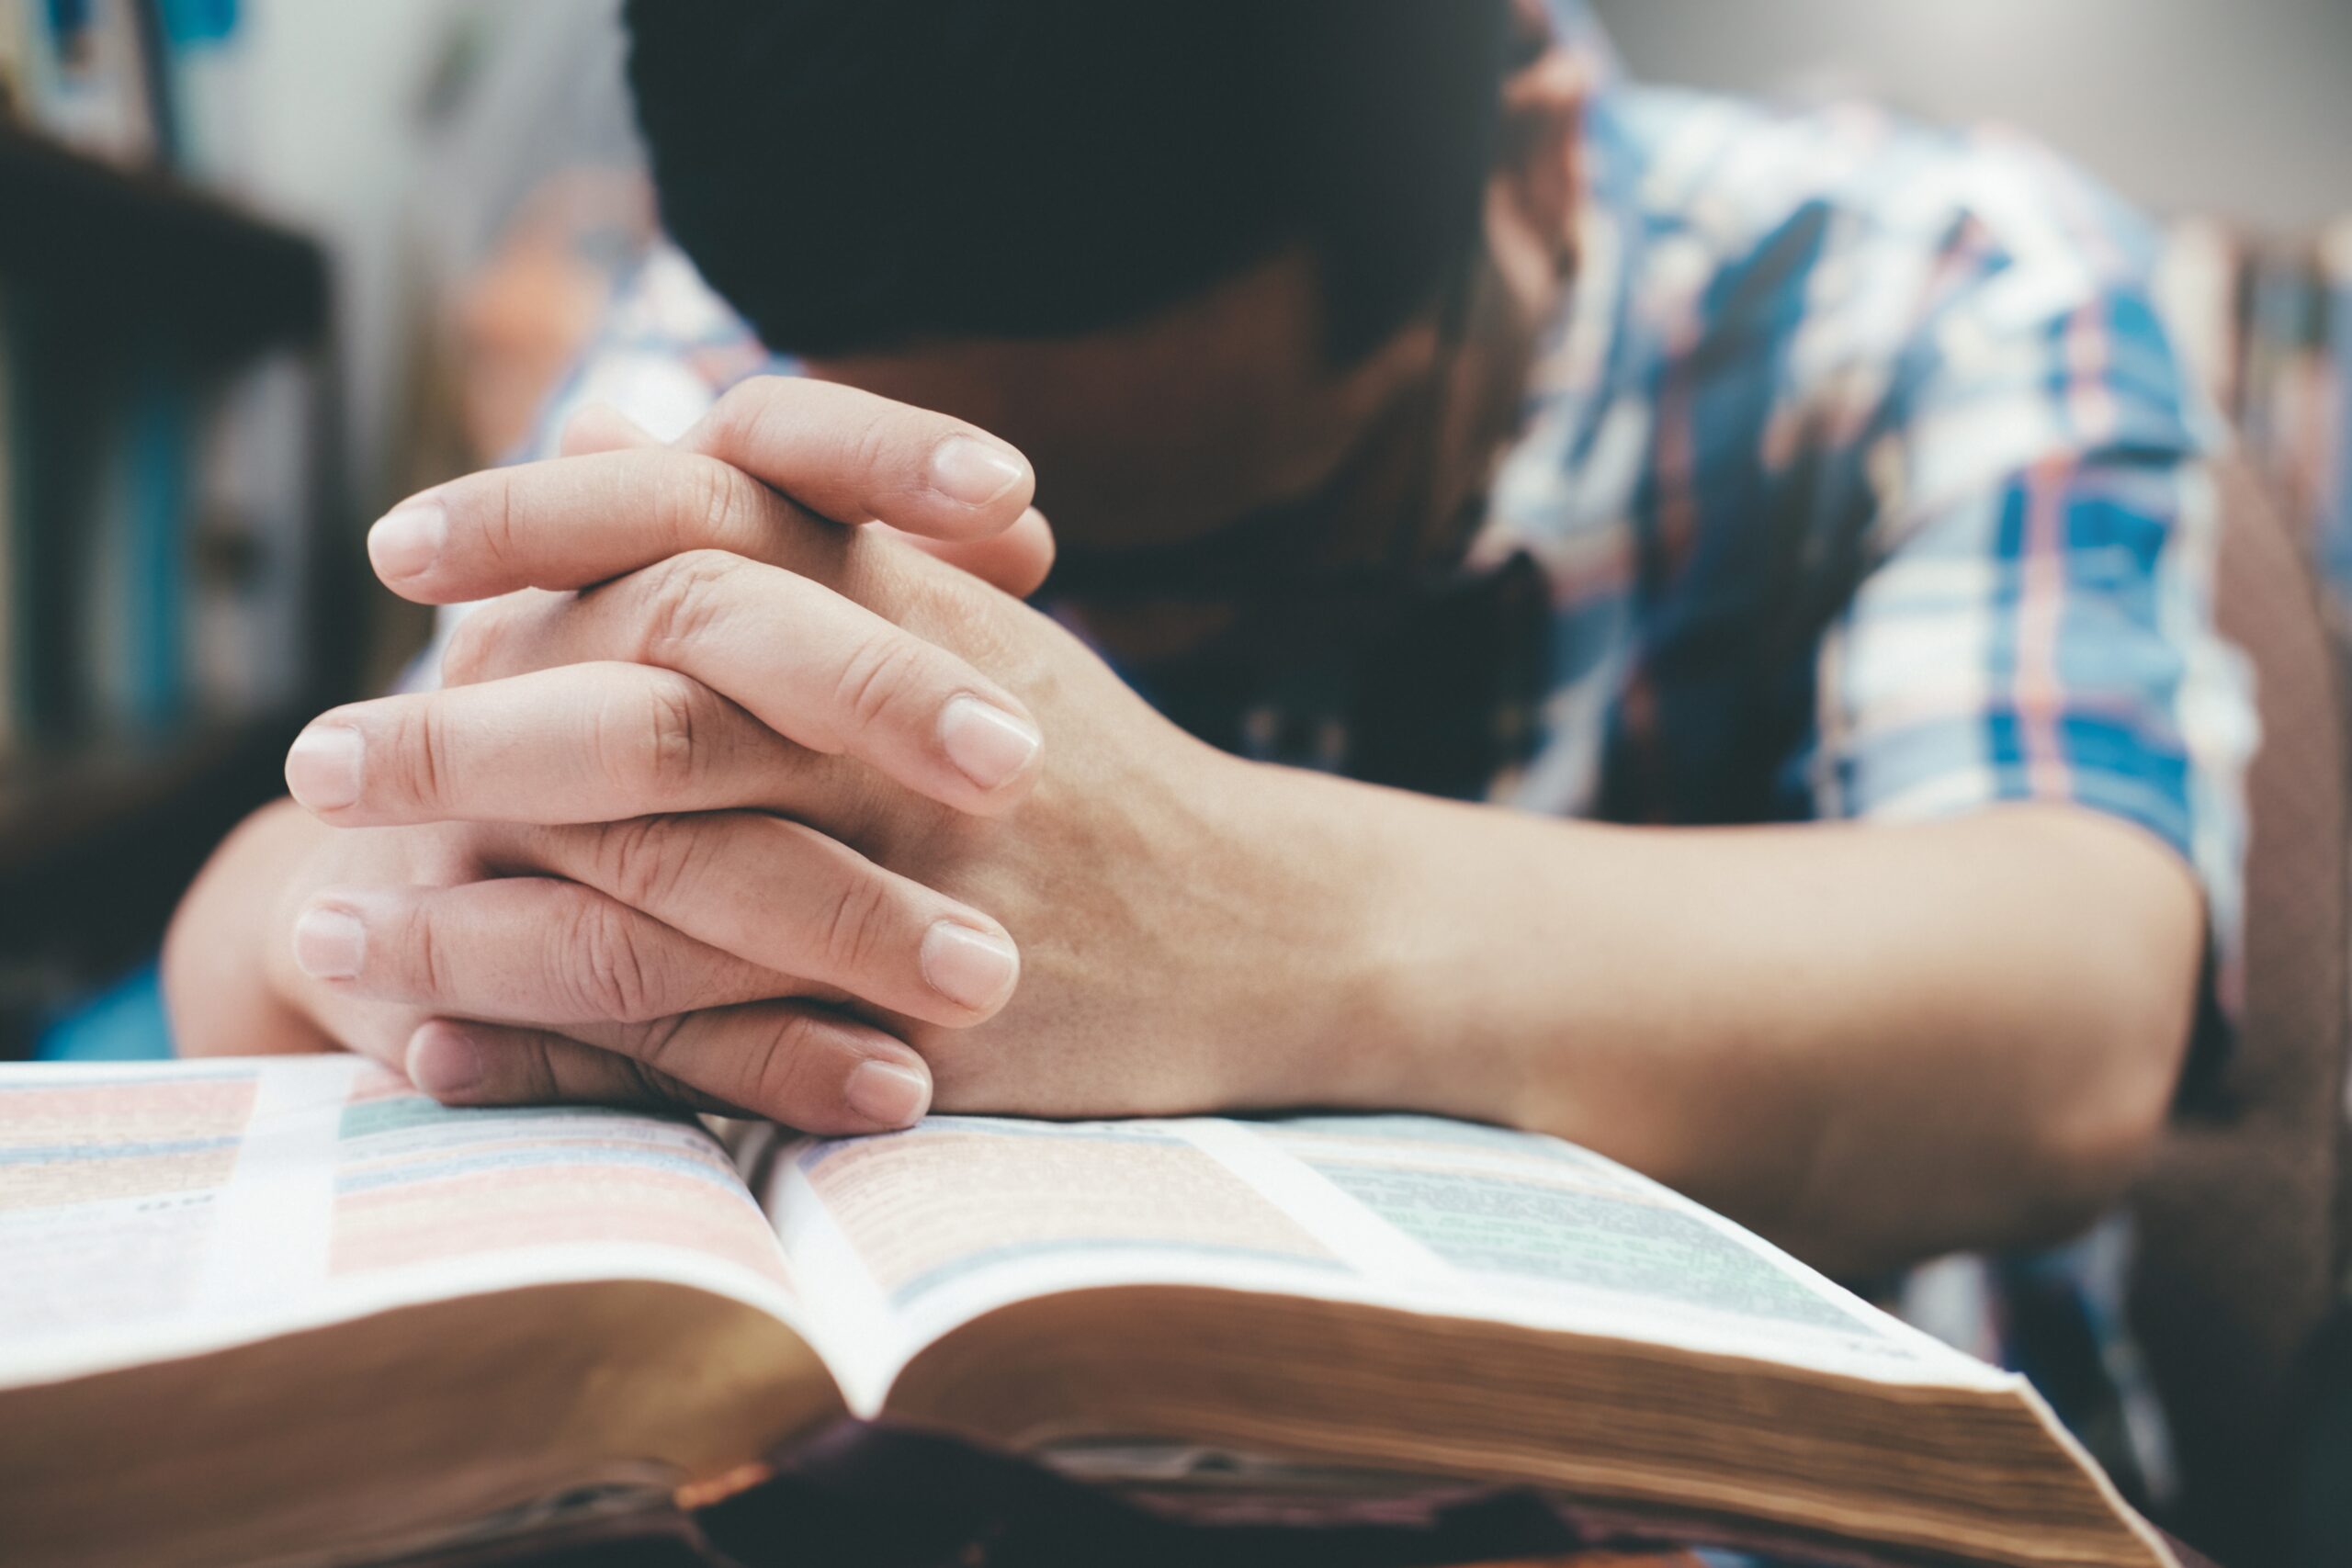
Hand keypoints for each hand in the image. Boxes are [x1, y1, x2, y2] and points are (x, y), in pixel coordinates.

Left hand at [287, 379, 1343, 1125]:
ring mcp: (928, 879)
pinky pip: (721, 1046)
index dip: (539, 518)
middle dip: (466, 738)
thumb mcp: (970, 621)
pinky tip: (448, 1059)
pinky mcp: (938, 1019)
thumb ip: (814, 533)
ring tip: (338, 940)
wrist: (1270, 927)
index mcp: (917, 604)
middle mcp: (913, 726)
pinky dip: (570, 1057)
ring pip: (665, 891)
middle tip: (319, 764)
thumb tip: (636, 413)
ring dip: (478, 924)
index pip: (706, 518)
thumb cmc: (1098, 774)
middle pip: (657, 703)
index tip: (401, 548)